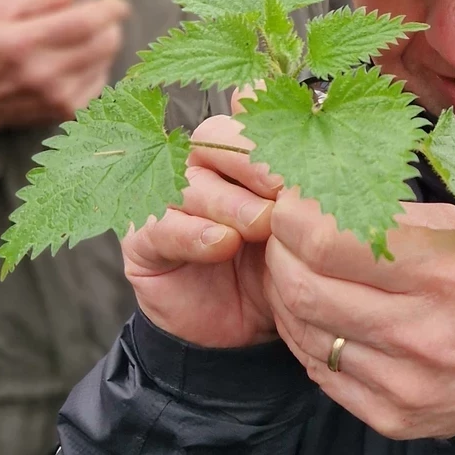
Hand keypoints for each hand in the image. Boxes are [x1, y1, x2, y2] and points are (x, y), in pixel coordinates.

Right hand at [0, 0, 130, 151]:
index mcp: (22, 43)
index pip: (85, 23)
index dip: (110, 9)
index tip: (118, 2)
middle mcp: (44, 73)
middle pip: (104, 43)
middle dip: (108, 24)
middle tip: (93, 15)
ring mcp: (58, 97)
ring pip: (106, 61)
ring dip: (100, 44)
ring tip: (74, 40)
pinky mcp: (66, 112)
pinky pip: (100, 81)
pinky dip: (95, 66)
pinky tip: (73, 62)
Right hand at [121, 115, 281, 347]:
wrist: (245, 331)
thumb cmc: (276, 268)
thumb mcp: (295, 228)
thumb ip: (296, 187)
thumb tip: (312, 147)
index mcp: (236, 157)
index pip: (242, 123)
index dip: (267, 135)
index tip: (301, 164)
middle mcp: (197, 170)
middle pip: (212, 142)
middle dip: (252, 165)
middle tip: (282, 195)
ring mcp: (164, 202)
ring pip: (189, 184)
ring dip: (229, 204)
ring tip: (260, 227)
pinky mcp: (142, 240)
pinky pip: (161, 227)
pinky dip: (194, 235)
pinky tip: (222, 245)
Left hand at [262, 195, 454, 438]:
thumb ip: (389, 215)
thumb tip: (314, 197)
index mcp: (443, 269)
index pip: (329, 243)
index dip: (293, 220)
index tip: (289, 206)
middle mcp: (423, 330)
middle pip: (306, 290)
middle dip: (280, 256)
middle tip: (282, 240)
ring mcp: (405, 381)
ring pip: (305, 333)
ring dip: (286, 297)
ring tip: (295, 274)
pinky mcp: (392, 416)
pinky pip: (320, 373)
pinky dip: (306, 339)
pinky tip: (317, 318)